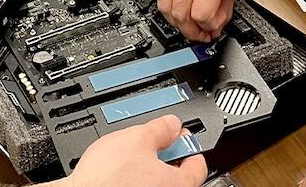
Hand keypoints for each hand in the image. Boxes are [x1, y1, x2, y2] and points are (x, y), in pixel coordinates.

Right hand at [63, 115, 206, 186]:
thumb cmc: (108, 177)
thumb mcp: (137, 138)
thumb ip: (161, 129)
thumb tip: (173, 124)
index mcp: (177, 184)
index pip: (198, 165)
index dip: (188, 144)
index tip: (179, 136)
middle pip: (178, 175)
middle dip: (167, 155)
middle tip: (154, 142)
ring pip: (158, 183)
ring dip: (150, 168)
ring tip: (133, 155)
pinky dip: (137, 180)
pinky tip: (122, 171)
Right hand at [157, 0, 240, 41]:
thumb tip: (217, 22)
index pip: (202, 12)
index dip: (207, 28)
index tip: (212, 30)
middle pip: (180, 13)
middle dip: (190, 31)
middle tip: (200, 33)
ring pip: (165, 6)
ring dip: (177, 22)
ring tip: (189, 22)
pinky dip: (168, 4)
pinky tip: (179, 4)